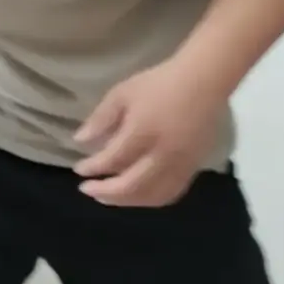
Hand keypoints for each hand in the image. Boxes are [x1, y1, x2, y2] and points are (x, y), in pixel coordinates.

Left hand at [71, 58, 226, 206]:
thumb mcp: (122, 93)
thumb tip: (80, 141)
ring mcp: (181, 164)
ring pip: (152, 196)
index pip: (112, 159)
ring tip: (108, 197)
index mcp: (142, 132)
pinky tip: (138, 195)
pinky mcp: (194, 168)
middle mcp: (163, 154)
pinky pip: (172, 193)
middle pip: (131, 185)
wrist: (203, 82)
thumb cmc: (158, 84)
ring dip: (126, 201)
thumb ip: (101, 118)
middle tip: (87, 190)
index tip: (79, 170)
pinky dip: (151, 199)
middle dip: (105, 192)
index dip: (93, 168)